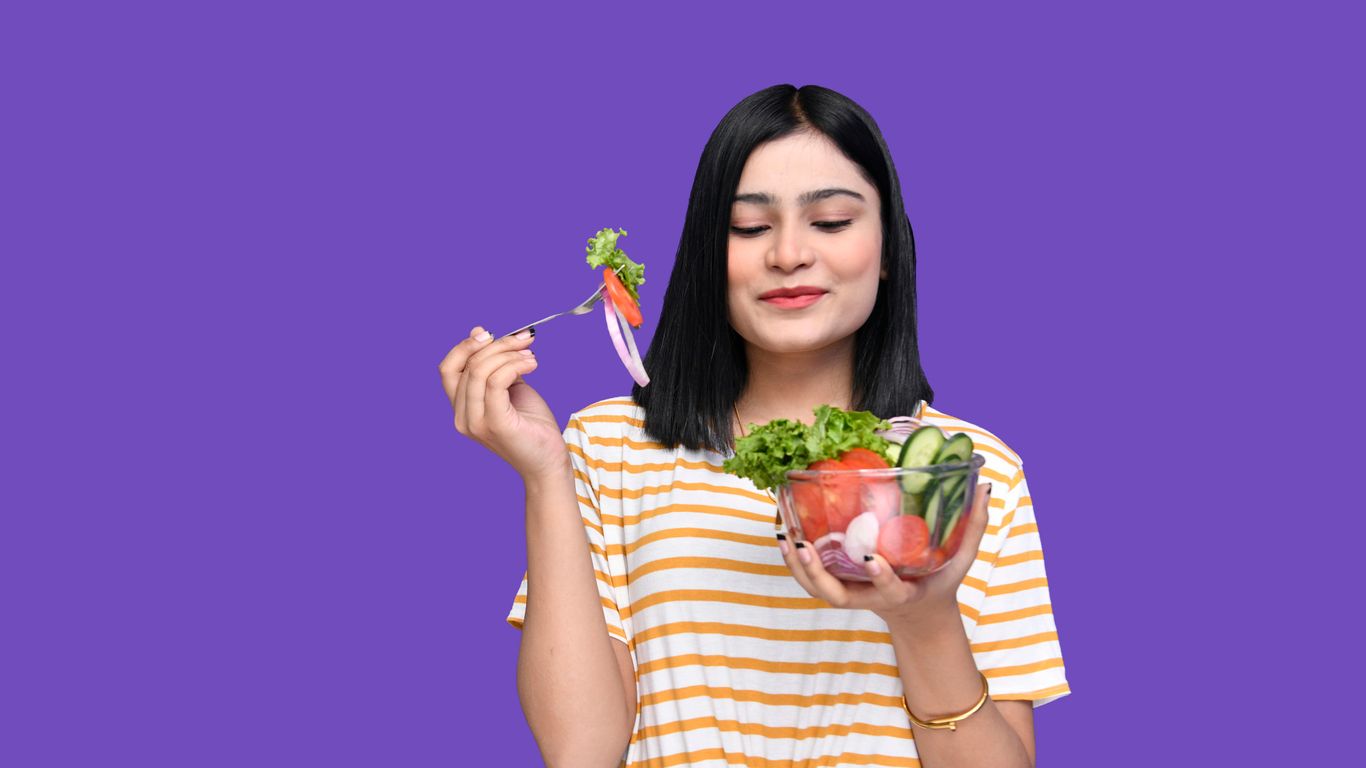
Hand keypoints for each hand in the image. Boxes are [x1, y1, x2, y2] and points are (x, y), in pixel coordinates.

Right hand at [439, 326, 567, 479]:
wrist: (548, 461)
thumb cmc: (531, 426)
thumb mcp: (510, 388)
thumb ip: (495, 366)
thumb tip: (480, 333)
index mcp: (462, 409)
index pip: (448, 369)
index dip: (465, 347)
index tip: (489, 333)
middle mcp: (463, 417)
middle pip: (467, 365)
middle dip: (497, 345)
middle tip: (524, 339)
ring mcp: (476, 423)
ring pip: (480, 370)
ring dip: (509, 353)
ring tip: (531, 355)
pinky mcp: (495, 424)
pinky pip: (496, 382)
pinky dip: (515, 365)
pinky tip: (532, 364)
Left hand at [778, 482, 992, 623]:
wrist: (918, 613)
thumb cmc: (938, 581)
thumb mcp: (961, 559)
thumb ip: (973, 526)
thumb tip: (986, 488)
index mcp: (902, 593)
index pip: (890, 590)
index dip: (880, 578)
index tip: (872, 559)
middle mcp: (870, 597)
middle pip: (837, 597)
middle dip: (818, 576)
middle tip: (804, 549)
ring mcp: (851, 594)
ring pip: (817, 590)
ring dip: (798, 568)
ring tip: (785, 538)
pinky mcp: (839, 585)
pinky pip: (811, 579)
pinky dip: (795, 562)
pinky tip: (784, 535)